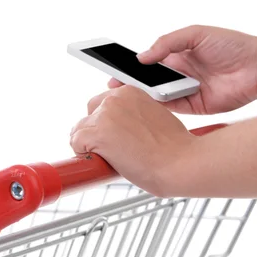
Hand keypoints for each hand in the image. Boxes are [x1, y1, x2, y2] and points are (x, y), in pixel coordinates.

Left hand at [70, 85, 195, 196]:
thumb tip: (117, 130)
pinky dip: (83, 154)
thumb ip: (132, 117)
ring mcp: (104, 115)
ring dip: (89, 145)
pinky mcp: (96, 133)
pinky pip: (75, 143)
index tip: (116, 137)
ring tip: (111, 158)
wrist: (181, 163)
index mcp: (130, 92)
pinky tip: (102, 161)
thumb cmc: (173, 149)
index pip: (104, 104)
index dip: (107, 123)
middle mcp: (115, 98)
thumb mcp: (153, 119)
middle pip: (89, 114)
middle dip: (95, 131)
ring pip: (79, 130)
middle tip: (112, 149)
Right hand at [109, 25, 256, 113]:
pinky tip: (144, 105)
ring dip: (141, 97)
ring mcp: (183, 91)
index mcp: (176, 56)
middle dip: (129, 85)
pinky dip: (156, 107)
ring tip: (124, 98)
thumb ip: (167, 43)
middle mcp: (177, 75)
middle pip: (146, 82)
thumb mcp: (196, 34)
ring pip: (155, 96)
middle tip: (112, 89)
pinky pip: (168, 108)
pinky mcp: (191, 107)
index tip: (112, 72)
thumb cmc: (232, 46)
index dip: (128, 68)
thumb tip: (142, 57)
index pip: (146, 63)